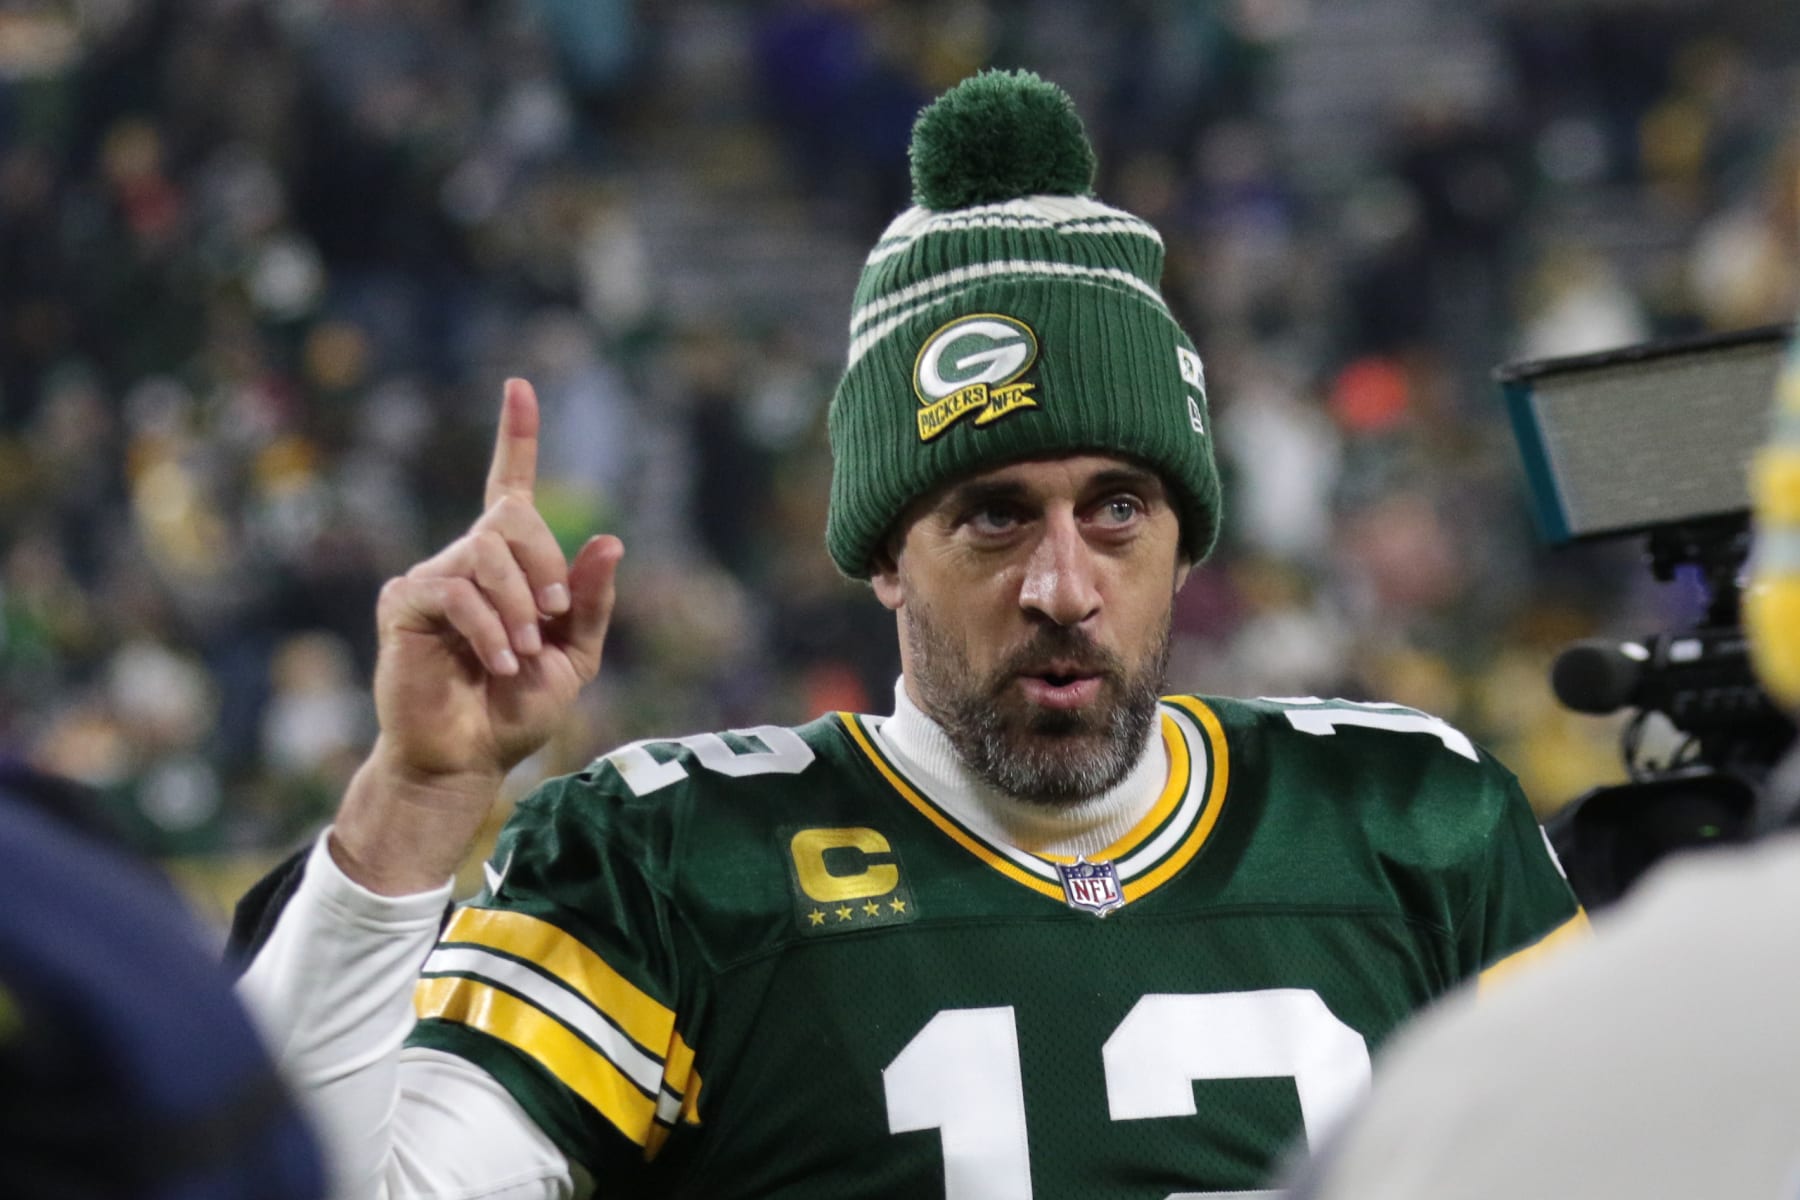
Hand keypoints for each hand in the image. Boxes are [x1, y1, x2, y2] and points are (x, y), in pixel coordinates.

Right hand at [330, 378, 622, 893]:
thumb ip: (589, 602)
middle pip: (509, 519)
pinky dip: (487, 625)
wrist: (467, 759)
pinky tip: (498, 660)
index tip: (520, 387)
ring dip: (517, 605)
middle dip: (543, 565)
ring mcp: (432, 578)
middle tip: (552, 617)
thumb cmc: (516, 709)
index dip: (515, 437)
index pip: (510, 488)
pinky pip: (453, 590)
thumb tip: (608, 539)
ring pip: (484, 554)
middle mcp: (467, 561)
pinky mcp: (404, 604)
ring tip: (521, 653)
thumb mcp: (575, 656)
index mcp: (511, 566)